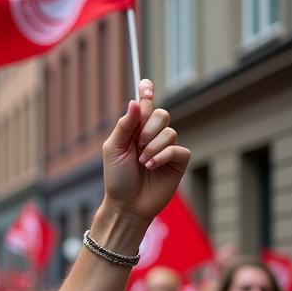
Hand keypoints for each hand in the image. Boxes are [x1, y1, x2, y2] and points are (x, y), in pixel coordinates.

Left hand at [101, 80, 190, 224]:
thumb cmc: (117, 178)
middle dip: (148, 128)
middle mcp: (152, 135)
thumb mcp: (113, 149)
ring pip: (170, 132)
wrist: (127, 204)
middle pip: (161, 114)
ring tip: (143, 163)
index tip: (145, 86)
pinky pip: (177, 149)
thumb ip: (124, 125)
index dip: (146, 92)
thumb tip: (134, 102)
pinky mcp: (178, 161)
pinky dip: (162, 157)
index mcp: (135, 130)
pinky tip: (151, 167)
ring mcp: (166, 147)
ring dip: (152, 148)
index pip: (144, 105)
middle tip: (137, 146)